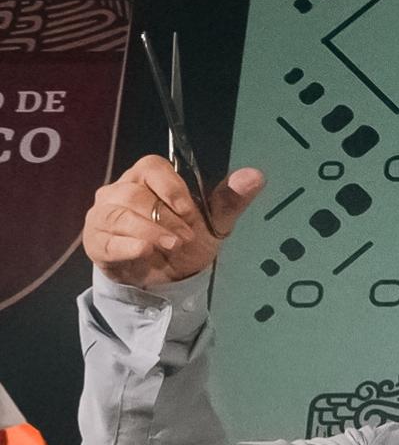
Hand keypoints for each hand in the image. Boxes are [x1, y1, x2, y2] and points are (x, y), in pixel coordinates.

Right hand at [81, 155, 260, 290]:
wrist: (167, 277)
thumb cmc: (188, 240)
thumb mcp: (215, 222)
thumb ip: (231, 199)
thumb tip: (256, 175)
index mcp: (147, 178)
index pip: (151, 167)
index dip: (171, 188)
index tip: (190, 211)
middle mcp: (119, 190)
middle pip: (135, 194)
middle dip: (165, 218)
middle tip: (185, 238)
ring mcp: (103, 215)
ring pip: (118, 215)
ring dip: (149, 232)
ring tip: (172, 247)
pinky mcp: (95, 241)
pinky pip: (105, 240)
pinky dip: (127, 247)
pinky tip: (145, 252)